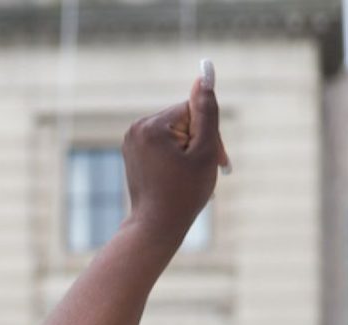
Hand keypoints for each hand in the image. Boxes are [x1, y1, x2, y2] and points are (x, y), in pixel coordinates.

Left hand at [122, 75, 222, 248]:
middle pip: (183, 121)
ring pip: (175, 133)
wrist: (155, 228)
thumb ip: (207, 111)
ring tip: (191, 178)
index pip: (193, 111)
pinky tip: (178, 177)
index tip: (216, 160)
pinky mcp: (132, 151)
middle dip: (199, 143)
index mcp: (151, 126)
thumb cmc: (184, 193)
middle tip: (207, 172)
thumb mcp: (205, 150)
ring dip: (189, 151)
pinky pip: (163, 144)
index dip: (209, 134)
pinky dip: (176, 157)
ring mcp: (131, 140)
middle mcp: (136, 128)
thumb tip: (205, 73)